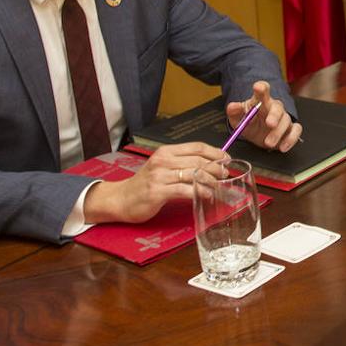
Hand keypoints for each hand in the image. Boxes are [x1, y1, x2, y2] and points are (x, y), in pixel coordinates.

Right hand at [83, 142, 226, 223]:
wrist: (120, 199)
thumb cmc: (145, 184)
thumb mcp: (162, 167)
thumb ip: (182, 164)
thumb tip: (210, 164)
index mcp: (166, 152)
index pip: (197, 147)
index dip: (215, 152)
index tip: (226, 159)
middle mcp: (163, 161)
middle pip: (198, 160)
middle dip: (216, 167)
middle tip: (225, 174)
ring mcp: (160, 176)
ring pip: (194, 174)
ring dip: (211, 181)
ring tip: (219, 186)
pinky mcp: (158, 192)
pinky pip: (184, 190)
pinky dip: (199, 192)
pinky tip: (206, 196)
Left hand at [228, 80, 300, 151]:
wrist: (256, 135)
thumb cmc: (249, 123)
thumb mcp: (237, 118)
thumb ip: (234, 111)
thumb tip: (232, 106)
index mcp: (260, 101)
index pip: (263, 89)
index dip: (261, 88)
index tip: (258, 88)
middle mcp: (274, 107)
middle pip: (277, 107)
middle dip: (274, 115)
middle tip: (269, 124)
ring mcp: (283, 117)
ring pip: (286, 120)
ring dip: (278, 133)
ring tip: (268, 143)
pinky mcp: (291, 128)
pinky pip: (296, 130)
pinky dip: (291, 139)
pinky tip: (282, 147)